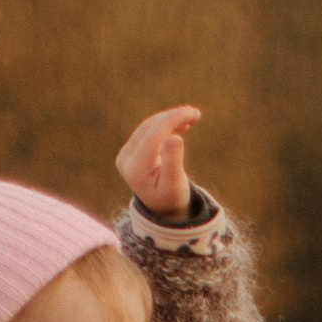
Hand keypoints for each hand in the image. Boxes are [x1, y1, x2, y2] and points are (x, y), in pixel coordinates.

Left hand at [116, 105, 200, 222]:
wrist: (162, 208)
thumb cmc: (171, 198)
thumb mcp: (175, 184)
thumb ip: (173, 162)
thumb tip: (174, 137)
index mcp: (135, 169)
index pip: (153, 136)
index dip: (172, 120)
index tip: (192, 112)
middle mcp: (126, 159)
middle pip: (150, 128)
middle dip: (173, 117)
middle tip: (196, 114)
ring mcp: (126, 153)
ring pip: (150, 126)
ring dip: (170, 119)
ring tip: (191, 119)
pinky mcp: (131, 148)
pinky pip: (149, 131)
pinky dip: (165, 125)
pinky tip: (180, 125)